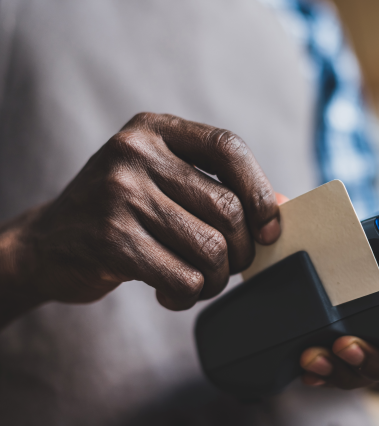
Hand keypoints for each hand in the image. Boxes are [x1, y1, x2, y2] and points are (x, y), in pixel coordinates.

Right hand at [0, 112, 280, 318]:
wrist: (47, 244)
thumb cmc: (124, 214)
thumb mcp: (166, 185)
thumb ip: (221, 189)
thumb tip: (283, 208)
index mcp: (155, 130)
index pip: (228, 146)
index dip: (260, 189)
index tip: (270, 226)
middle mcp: (135, 153)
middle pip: (227, 208)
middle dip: (241, 250)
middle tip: (228, 266)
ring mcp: (119, 194)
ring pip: (210, 248)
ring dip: (216, 278)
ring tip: (200, 282)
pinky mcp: (111, 240)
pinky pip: (183, 278)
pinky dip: (188, 296)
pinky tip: (170, 294)